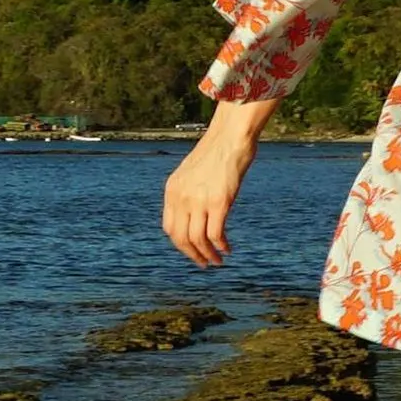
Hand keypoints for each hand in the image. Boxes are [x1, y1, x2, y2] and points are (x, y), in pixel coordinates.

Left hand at [163, 105, 267, 266]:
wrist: (231, 136)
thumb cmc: (217, 151)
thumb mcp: (193, 172)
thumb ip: (189, 191)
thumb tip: (195, 211)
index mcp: (172, 190)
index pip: (170, 228)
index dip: (180, 244)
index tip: (193, 250)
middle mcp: (181, 197)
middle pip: (181, 238)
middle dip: (193, 255)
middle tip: (205, 263)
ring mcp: (199, 200)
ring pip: (197, 240)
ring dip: (207, 255)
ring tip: (218, 261)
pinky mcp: (219, 202)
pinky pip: (215, 234)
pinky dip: (220, 245)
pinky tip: (227, 249)